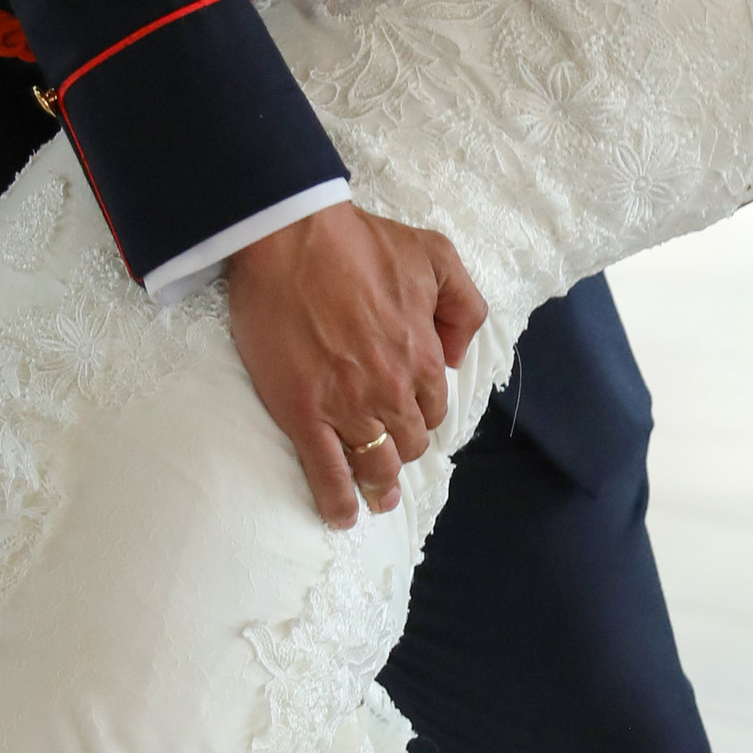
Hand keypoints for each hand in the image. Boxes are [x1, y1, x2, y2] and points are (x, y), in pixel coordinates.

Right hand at [225, 203, 487, 530]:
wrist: (289, 238)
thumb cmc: (359, 242)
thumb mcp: (436, 256)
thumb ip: (463, 305)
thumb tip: (458, 353)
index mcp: (422, 356)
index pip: (434, 407)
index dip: (423, 413)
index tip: (410, 416)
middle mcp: (391, 390)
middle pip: (409, 442)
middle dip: (404, 450)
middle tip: (391, 454)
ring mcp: (347, 407)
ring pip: (375, 465)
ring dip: (379, 486)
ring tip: (376, 499)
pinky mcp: (303, 414)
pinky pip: (326, 472)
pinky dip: (336, 500)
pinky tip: (341, 514)